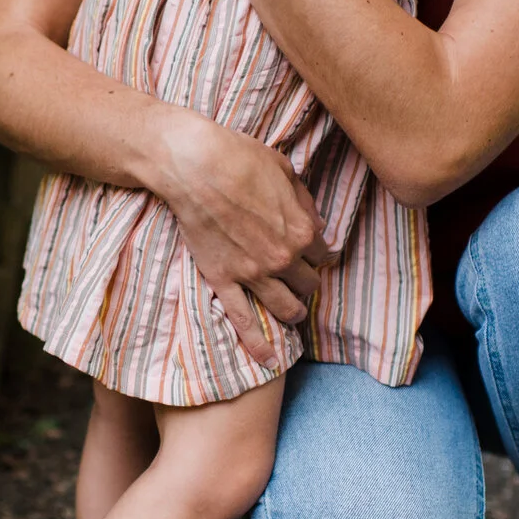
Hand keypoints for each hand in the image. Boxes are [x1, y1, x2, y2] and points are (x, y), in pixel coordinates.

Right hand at [144, 110, 331, 365]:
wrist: (195, 165)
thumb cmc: (238, 158)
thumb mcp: (284, 169)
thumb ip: (303, 200)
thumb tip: (313, 220)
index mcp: (303, 229)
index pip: (323, 253)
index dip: (319, 253)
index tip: (313, 254)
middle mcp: (283, 258)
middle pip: (307, 284)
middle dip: (307, 282)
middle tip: (300, 280)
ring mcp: (253, 273)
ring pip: (285, 307)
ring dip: (293, 313)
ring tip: (293, 314)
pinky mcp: (223, 280)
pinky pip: (243, 320)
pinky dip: (258, 343)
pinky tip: (268, 360)